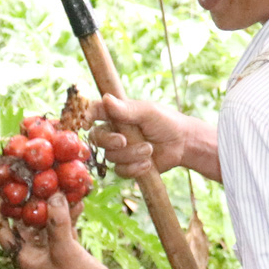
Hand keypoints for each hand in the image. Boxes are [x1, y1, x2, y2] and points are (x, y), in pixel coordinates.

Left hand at [0, 193, 110, 268]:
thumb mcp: (64, 249)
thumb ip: (58, 222)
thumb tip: (54, 195)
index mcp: (23, 255)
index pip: (2, 229)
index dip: (0, 210)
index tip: (1, 191)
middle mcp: (33, 251)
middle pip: (25, 221)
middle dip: (31, 201)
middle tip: (35, 181)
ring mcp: (50, 249)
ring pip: (46, 220)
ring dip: (54, 205)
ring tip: (61, 187)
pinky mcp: (66, 247)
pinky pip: (63, 225)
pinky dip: (69, 214)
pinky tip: (79, 201)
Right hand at [91, 94, 213, 181]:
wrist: (183, 144)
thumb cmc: (166, 122)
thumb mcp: (148, 112)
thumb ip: (126, 109)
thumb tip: (106, 98)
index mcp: (116, 114)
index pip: (94, 112)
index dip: (86, 116)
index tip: (85, 122)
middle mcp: (114, 131)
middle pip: (96, 138)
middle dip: (109, 141)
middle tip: (124, 141)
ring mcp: (119, 150)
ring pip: (111, 156)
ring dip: (131, 154)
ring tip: (149, 149)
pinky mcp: (127, 165)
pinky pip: (120, 170)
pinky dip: (134, 168)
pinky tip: (148, 163)